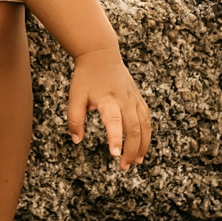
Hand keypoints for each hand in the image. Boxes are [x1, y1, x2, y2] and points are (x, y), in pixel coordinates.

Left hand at [67, 48, 150, 169]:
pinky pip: (147, 118)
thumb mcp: (74, 97)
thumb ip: (74, 120)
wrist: (100, 54)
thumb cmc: (86, 77)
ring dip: (143, 145)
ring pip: (145, 125)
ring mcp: (133, 99)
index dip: (116, 138)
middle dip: (131, 149)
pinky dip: (147, 134)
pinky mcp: (138, 98)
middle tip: (124, 166)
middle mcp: (124, 100)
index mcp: (107, 100)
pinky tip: (142, 146)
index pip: (114, 122)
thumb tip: (77, 140)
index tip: (115, 154)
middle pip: (134, 128)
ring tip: (137, 161)